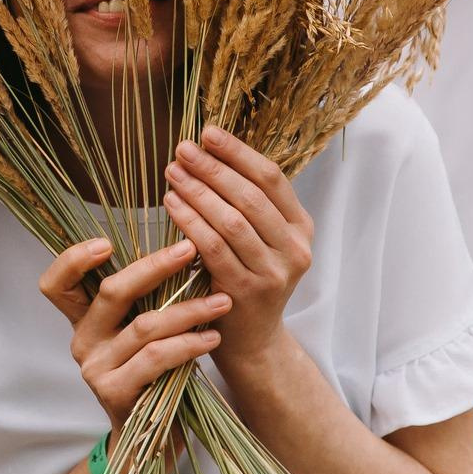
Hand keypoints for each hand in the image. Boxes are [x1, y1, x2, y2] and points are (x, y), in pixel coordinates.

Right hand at [37, 236, 229, 430]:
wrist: (151, 442)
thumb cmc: (154, 377)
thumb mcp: (143, 335)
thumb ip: (146, 302)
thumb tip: (183, 253)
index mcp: (85, 321)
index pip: (56, 285)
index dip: (72, 260)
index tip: (105, 242)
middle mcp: (83, 341)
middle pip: (111, 292)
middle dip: (155, 266)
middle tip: (191, 251)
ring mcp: (96, 369)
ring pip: (144, 326)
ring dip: (188, 310)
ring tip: (221, 302)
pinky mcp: (115, 393)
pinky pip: (156, 358)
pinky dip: (189, 344)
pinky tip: (212, 339)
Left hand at [161, 128, 313, 368]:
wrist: (252, 341)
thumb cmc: (247, 278)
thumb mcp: (260, 240)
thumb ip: (246, 203)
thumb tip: (207, 151)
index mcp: (301, 227)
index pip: (271, 178)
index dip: (238, 152)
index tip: (207, 133)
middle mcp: (295, 248)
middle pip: (250, 196)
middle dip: (213, 168)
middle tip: (182, 150)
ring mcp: (274, 272)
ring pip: (232, 220)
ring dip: (199, 191)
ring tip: (172, 173)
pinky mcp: (247, 291)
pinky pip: (214, 248)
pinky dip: (191, 221)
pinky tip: (171, 204)